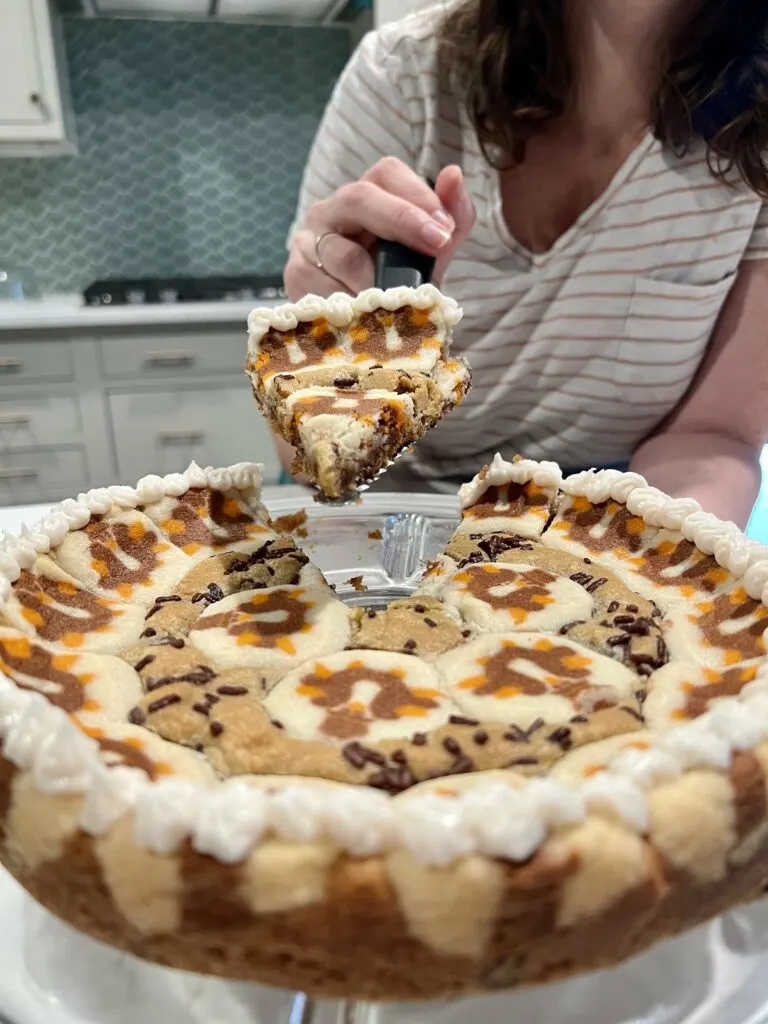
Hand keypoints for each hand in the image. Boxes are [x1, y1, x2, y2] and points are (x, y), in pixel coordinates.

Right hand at [285, 158, 475, 299]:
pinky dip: (348, 302)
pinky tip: (363, 314)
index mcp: (370, 195)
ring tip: (397, 299)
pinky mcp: (295, 273)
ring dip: (375, 279)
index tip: (444, 230)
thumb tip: (454, 175)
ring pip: (341, 252)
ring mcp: (309, 240)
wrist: (370, 325)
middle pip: (358, 198)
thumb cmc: (401, 279)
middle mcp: (334, 209)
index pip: (387, 173)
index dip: (417, 195)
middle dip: (401, 220)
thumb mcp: (432, 253)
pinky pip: (320, 286)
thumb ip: (453, 218)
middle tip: (435, 247)